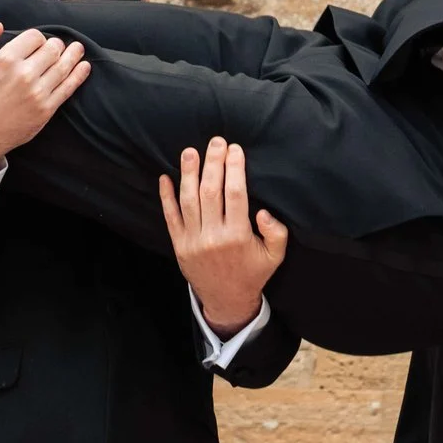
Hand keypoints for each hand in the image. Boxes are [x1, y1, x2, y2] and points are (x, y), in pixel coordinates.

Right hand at [0, 24, 90, 197]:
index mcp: (6, 60)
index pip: (35, 36)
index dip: (37, 38)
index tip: (36, 44)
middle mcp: (24, 74)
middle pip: (52, 49)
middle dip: (55, 45)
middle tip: (56, 47)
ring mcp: (37, 92)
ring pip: (63, 66)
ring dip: (73, 55)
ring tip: (78, 49)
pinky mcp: (46, 109)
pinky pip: (68, 88)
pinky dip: (79, 75)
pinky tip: (84, 67)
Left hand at [160, 137, 287, 338]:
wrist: (226, 300)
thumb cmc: (253, 272)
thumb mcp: (275, 256)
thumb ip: (277, 232)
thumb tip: (263, 210)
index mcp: (238, 236)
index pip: (236, 194)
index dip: (235, 168)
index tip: (236, 149)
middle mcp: (214, 237)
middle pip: (211, 191)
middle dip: (213, 163)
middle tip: (216, 141)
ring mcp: (193, 241)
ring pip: (188, 200)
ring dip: (188, 173)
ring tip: (190, 151)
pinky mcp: (179, 245)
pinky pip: (170, 217)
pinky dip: (166, 197)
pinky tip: (165, 177)